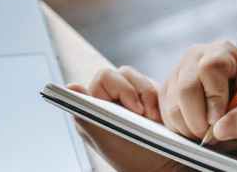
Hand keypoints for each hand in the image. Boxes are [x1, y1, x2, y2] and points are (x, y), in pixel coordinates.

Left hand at [67, 66, 190, 171]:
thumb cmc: (133, 159)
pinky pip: (155, 87)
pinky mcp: (150, 99)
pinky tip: (162, 118)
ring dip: (150, 97)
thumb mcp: (106, 139)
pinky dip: (159, 101)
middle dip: (140, 92)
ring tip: (156, 120)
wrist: (165, 168)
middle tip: (147, 116)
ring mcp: (131, 97)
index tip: (136, 110)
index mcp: (94, 107)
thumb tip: (71, 86)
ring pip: (140, 79)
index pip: (104, 78)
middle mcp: (111, 99)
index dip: (122, 88)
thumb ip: (85, 113)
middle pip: (124, 74)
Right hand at [160, 41, 236, 163]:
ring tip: (207, 131)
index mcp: (223, 53)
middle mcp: (195, 56)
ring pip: (173, 105)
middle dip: (199, 120)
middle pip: (186, 88)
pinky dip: (180, 130)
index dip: (214, 97)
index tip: (219, 120)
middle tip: (212, 135)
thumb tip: (219, 129)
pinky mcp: (165, 90)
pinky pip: (165, 115)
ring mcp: (176, 72)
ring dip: (189, 129)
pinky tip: (195, 127)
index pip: (210, 68)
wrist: (234, 116)